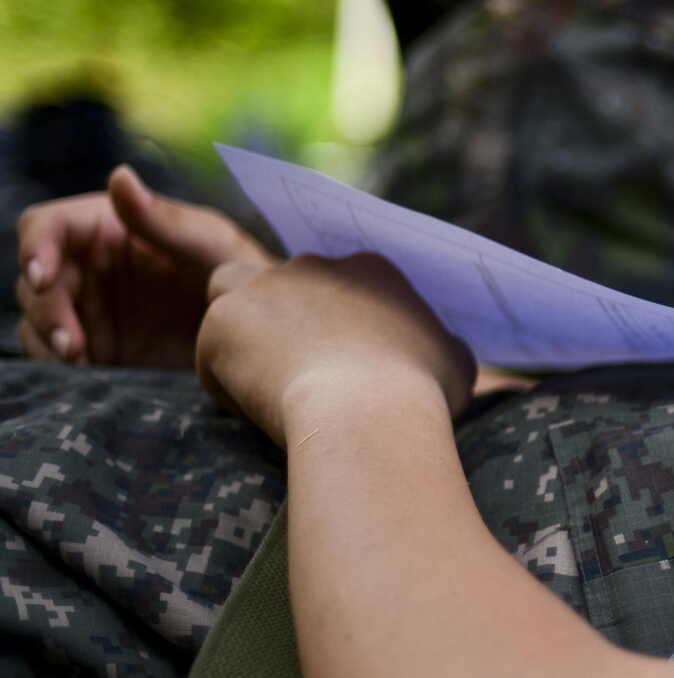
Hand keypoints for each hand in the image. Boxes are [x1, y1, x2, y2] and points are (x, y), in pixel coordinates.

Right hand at [16, 166, 273, 367]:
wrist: (260, 331)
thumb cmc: (243, 270)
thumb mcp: (211, 243)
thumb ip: (163, 219)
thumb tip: (119, 176)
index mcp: (108, 225)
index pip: (46, 226)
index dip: (35, 248)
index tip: (42, 278)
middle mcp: (89, 262)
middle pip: (35, 277)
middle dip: (45, 307)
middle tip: (71, 342)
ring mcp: (88, 304)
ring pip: (37, 315)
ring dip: (47, 335)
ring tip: (78, 357)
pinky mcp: (95, 343)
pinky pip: (52, 350)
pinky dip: (56, 360)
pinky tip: (84, 369)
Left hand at [196, 253, 474, 446]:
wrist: (368, 411)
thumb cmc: (420, 394)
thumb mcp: (456, 365)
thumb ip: (443, 348)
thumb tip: (443, 352)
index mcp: (371, 269)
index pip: (340, 283)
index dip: (336, 324)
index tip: (345, 364)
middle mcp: (315, 264)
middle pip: (287, 284)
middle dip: (288, 324)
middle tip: (303, 377)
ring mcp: (265, 286)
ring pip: (231, 292)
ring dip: (242, 329)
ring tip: (262, 380)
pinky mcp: (223, 320)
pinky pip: (213, 354)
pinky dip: (228, 384)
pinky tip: (255, 413)